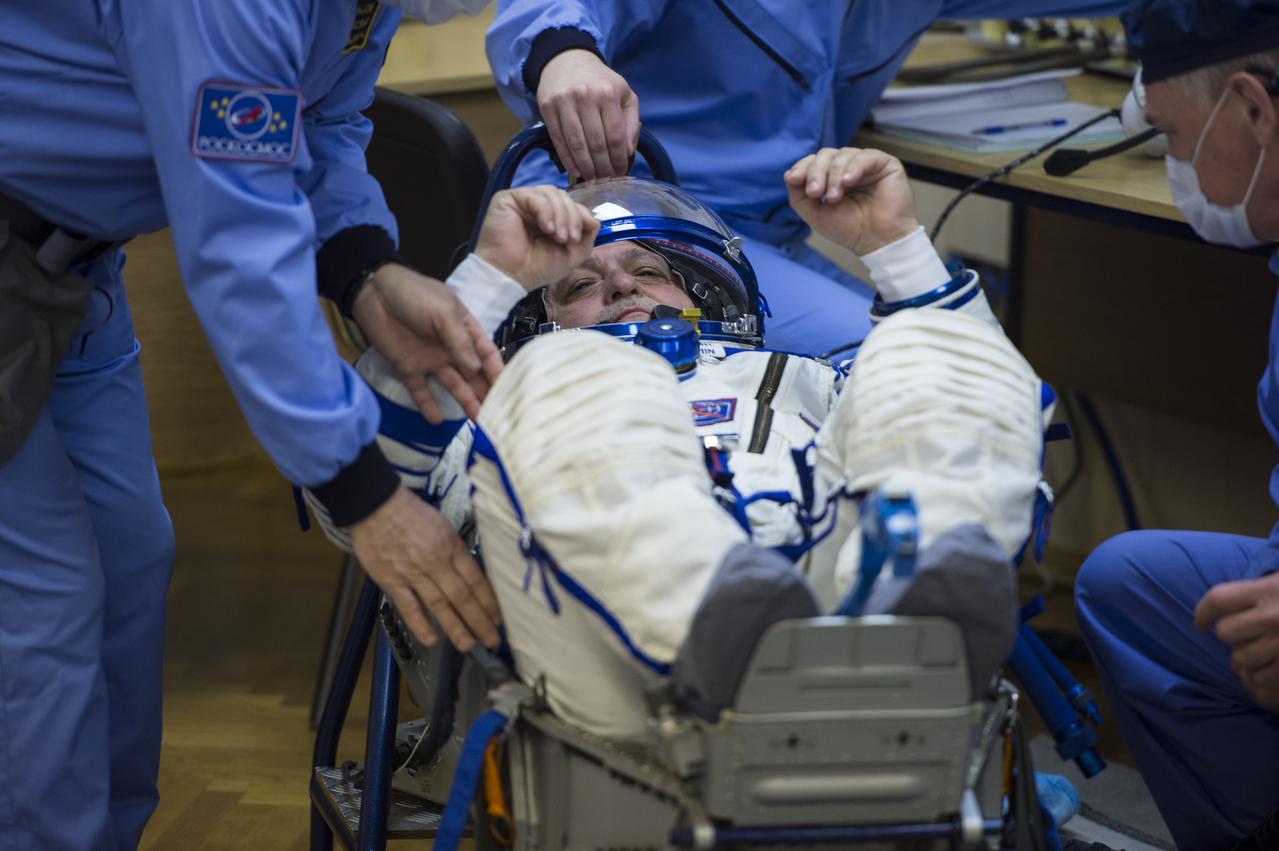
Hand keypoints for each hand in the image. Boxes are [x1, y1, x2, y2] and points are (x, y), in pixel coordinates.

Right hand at [350, 486, 501, 651]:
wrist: (375, 505)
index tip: (498, 618)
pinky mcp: (392, 581)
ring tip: (468, 645)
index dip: (489, 601)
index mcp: (451, 547)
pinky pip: (409, 608)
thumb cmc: (408, 511)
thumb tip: (466, 570)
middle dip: (480, 621)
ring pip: (440, 606)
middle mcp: (436, 563)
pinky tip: (431, 640)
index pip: (476, 580)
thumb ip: (453, 549)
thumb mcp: (442, 524)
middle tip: (491, 639)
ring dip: (456, 628)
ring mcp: (414, 574)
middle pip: (463, 596)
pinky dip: (420, 626)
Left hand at [352, 263, 502, 422]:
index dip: (499, 372)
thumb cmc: (415, 294)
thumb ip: (460, 340)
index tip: (509, 392)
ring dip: (466, 403)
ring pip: (454, 385)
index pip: (487, 354)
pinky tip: (436, 420)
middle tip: (498, 415)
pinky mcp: (409, 368)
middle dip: (487, 393)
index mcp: (465, 330)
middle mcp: (452, 348)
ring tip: (478, 423)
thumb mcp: (443, 311)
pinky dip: (428, 405)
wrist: (375, 293)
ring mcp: (431, 360)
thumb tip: (475, 369)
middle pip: (474, 375)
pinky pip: (421, 390)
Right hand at [475, 186, 598, 290]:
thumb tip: (594, 218)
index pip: (570, 204)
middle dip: (572, 217)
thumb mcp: (573, 252)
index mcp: (549, 217)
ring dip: (560, 215)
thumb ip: (587, 233)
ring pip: (552, 193)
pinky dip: (545, 211)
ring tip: (557, 236)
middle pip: (563, 196)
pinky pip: (535, 195)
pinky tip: (545, 228)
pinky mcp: (508, 198)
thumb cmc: (537, 267)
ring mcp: (522, 201)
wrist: (511, 276)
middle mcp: (535, 207)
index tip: (576, 238)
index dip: (579, 216)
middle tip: (567, 239)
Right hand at [537, 49, 638, 179]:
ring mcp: (564, 102)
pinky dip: (567, 159)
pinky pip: (558, 140)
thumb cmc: (600, 82)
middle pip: (596, 143)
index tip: (620, 172)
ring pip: (576, 144)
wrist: (566, 61)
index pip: (615, 136)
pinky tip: (575, 171)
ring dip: (585, 167)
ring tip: (592, 178)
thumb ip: (630, 122)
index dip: (618, 159)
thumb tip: (627, 151)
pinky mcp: (548, 107)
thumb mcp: (623, 94)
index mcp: (608, 93)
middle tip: (606, 180)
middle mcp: (586, 96)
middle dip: (603, 167)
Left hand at [784, 147, 918, 255]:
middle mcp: (848, 167)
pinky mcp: (884, 163)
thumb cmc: (850, 229)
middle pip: (825, 155)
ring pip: (843, 155)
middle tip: (815, 192)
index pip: (814, 161)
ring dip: (833, 175)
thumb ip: (798, 196)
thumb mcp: (815, 214)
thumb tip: (788, 174)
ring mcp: (866, 164)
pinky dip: (853, 168)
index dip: (803, 167)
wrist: (878, 241)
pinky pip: (865, 156)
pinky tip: (848, 182)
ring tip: (835, 198)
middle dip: (816, 172)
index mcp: (832, 176)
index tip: (794, 179)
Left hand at [1195, 571, 1278, 709]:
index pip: (1218, 600)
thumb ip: (1262, 591)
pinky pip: (1262, 681)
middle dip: (1230, 636)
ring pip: (1241, 660)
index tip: (1201, 623)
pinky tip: (1270, 671)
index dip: (1203, 612)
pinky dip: (1261, 679)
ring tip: (1259, 654)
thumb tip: (1229, 607)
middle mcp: (1273, 618)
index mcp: (1269, 590)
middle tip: (1241, 635)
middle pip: (1225, 633)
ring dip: (1245, 659)